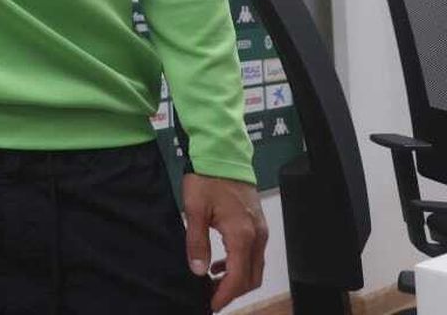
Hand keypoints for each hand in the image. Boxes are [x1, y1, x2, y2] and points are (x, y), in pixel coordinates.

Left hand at [181, 172, 268, 310]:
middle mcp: (257, 237)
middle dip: (231, 291)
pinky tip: (219, 264)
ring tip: (211, 283)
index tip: (210, 304)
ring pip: (254, 268)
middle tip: (210, 297)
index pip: (238, 278)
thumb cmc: (208, 179)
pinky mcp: (258, 225)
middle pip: (251, 278)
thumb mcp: (195, 210)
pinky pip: (253, 254)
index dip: (224, 295)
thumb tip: (198, 270)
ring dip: (235, 279)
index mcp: (242, 235)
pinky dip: (239, 265)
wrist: (223, 156)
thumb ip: (197, 242)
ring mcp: (260, 231)